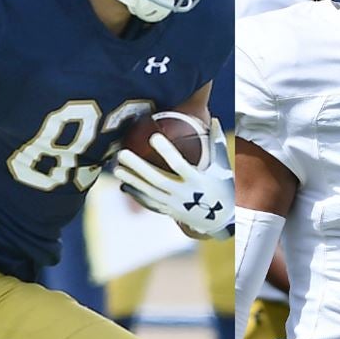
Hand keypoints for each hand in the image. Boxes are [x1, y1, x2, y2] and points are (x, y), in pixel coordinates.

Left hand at [114, 118, 233, 235]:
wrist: (219, 220)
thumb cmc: (221, 186)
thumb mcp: (223, 166)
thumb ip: (216, 143)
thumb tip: (212, 119)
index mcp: (197, 180)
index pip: (179, 165)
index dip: (166, 151)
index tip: (153, 137)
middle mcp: (183, 194)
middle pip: (157, 179)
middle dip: (138, 167)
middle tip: (122, 153)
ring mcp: (174, 204)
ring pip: (149, 192)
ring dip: (132, 180)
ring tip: (117, 167)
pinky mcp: (167, 210)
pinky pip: (149, 202)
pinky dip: (136, 193)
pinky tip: (123, 183)